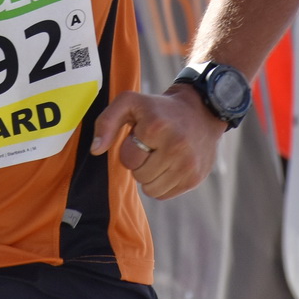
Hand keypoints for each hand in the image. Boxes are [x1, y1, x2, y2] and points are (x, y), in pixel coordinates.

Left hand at [90, 86, 225, 199]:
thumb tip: (96, 150)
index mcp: (156, 127)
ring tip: (162, 156)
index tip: (144, 135)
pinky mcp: (195, 178)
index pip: (128, 159)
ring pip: (151, 190)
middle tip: (154, 146)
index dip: (131, 148)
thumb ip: (107, 121)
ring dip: (151, 176)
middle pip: (139, 176)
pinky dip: (163, 183)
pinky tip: (172, 165)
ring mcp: (188, 165)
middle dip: (141, 163)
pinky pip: (165, 195)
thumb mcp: (130, 102)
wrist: (202, 111)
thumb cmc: (158, 109)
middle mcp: (175, 147)